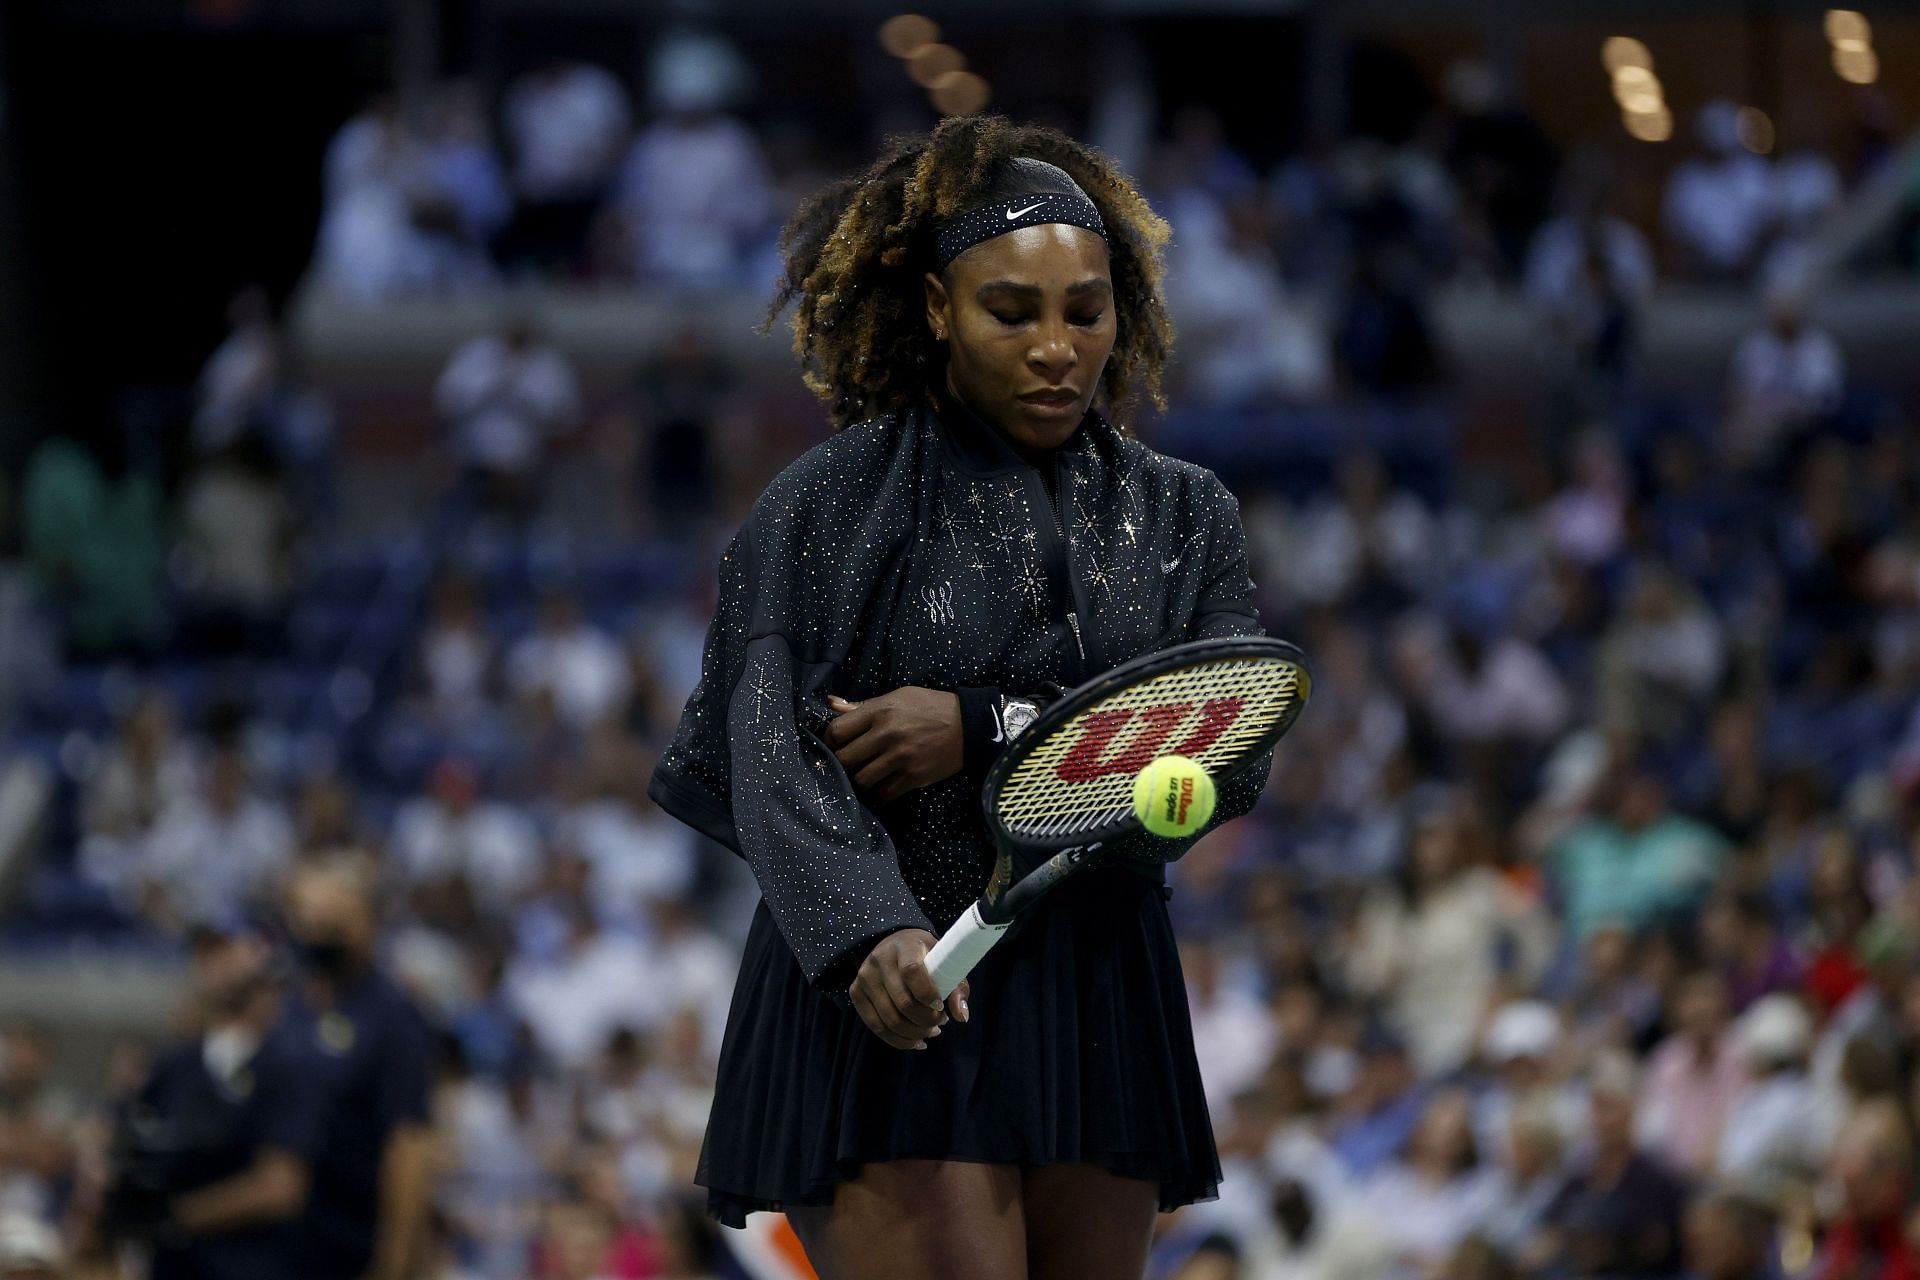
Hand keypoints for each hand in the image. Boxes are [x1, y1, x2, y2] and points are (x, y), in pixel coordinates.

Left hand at [824, 687, 962, 803]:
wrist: (970, 725)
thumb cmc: (930, 707)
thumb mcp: (898, 696)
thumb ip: (863, 705)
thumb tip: (830, 704)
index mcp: (880, 711)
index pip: (837, 731)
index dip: (830, 741)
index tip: (835, 745)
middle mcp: (887, 734)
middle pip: (844, 759)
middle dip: (842, 763)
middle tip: (848, 764)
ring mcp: (900, 758)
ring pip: (861, 780)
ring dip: (860, 780)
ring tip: (865, 776)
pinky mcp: (914, 777)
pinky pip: (884, 794)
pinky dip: (880, 793)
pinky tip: (882, 786)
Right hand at [850, 928, 969, 1049]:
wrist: (894, 945)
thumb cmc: (925, 956)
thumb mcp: (944, 961)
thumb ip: (956, 987)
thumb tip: (961, 1016)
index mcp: (905, 946)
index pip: (912, 972)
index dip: (927, 994)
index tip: (940, 1005)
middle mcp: (880, 959)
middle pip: (902, 1002)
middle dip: (926, 1020)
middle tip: (940, 1023)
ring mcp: (864, 976)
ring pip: (889, 1019)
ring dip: (914, 1033)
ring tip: (931, 1032)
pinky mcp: (856, 992)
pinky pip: (876, 1026)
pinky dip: (898, 1040)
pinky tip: (915, 1040)